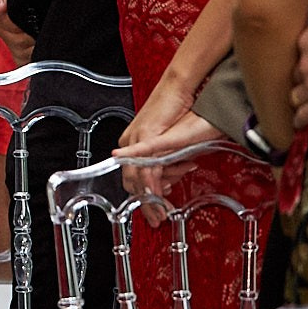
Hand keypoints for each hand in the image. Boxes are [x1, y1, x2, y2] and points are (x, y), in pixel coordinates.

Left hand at [117, 83, 218, 206]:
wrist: (178, 89)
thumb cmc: (176, 112)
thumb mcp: (170, 143)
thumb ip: (166, 161)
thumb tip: (167, 180)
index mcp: (132, 143)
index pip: (131, 176)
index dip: (141, 197)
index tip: (153, 212)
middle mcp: (129, 141)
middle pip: (131, 181)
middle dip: (145, 204)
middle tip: (156, 219)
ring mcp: (137, 139)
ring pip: (137, 177)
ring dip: (150, 198)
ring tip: (161, 212)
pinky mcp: (148, 136)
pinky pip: (146, 165)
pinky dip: (151, 182)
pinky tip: (154, 194)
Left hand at [293, 2, 307, 127]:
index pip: (298, 54)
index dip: (306, 61)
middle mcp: (306, 62)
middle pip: (296, 74)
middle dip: (303, 79)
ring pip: (296, 94)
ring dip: (300, 98)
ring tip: (301, 103)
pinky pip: (303, 114)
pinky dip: (301, 119)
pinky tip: (300, 121)